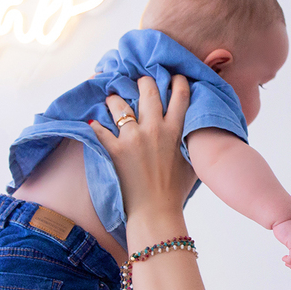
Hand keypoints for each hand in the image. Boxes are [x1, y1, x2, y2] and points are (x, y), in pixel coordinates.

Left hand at [88, 75, 196, 220]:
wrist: (156, 212)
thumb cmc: (175, 191)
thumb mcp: (192, 162)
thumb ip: (192, 141)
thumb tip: (196, 128)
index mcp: (175, 130)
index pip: (179, 94)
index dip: (176, 80)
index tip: (172, 77)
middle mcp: (154, 129)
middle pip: (148, 90)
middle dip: (144, 81)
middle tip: (140, 81)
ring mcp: (132, 139)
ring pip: (119, 104)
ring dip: (115, 98)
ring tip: (112, 98)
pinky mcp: (114, 150)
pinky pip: (100, 129)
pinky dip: (95, 125)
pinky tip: (93, 122)